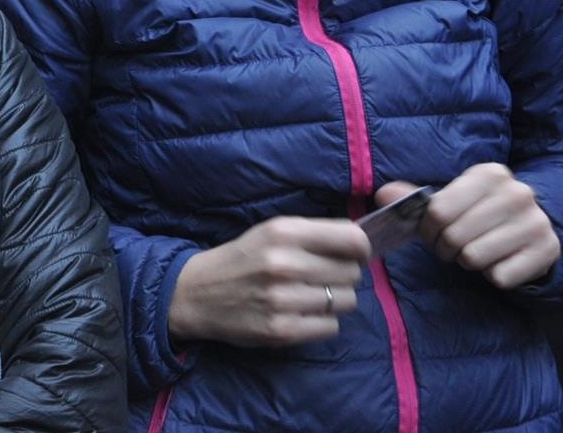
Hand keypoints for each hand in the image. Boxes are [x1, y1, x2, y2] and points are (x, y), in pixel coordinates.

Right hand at [168, 216, 370, 347]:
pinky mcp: (281, 331)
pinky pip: (331, 327)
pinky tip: (303, 313)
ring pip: (347, 301)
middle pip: (353, 273)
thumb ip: (316, 233)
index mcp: (284, 232)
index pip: (352, 239)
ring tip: (311, 295)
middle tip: (323, 277)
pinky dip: (323, 322)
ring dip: (335, 300)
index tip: (356, 254)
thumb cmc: (244, 258)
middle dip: (344, 275)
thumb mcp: (273, 231)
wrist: (198, 294)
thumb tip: (364, 242)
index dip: (362, 248)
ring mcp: (283, 300)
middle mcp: (285, 264)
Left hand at [377, 162, 558, 289]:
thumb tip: (383, 195)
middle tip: (454, 248)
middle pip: (454, 236)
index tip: (434, 232)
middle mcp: (516, 192)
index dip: (428, 230)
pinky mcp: (547, 250)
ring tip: (476, 252)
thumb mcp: (452, 201)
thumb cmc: (481, 216)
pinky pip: (500, 277)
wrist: (533, 230)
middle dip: (447, 248)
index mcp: (489, 173)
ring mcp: (535, 221)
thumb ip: (415, 200)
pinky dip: (494, 276)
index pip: (438, 210)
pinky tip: (500, 262)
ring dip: (469, 263)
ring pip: (475, 258)